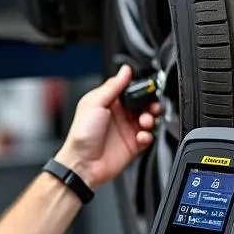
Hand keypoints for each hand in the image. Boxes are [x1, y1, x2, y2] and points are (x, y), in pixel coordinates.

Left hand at [55, 65, 159, 188]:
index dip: (140, 89)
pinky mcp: (133, 145)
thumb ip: (112, 86)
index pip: (130, 90)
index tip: (147, 89)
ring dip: (151, 118)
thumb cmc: (82, 134)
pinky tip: (141, 136)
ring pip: (149, 119)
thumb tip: (124, 70)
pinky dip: (148, 135)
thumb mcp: (94, 103)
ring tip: (145, 122)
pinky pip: (148, 137)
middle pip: (143, 104)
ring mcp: (126, 130)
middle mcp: (119, 114)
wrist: (82, 163)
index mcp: (109, 102)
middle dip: (151, 104)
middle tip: (151, 107)